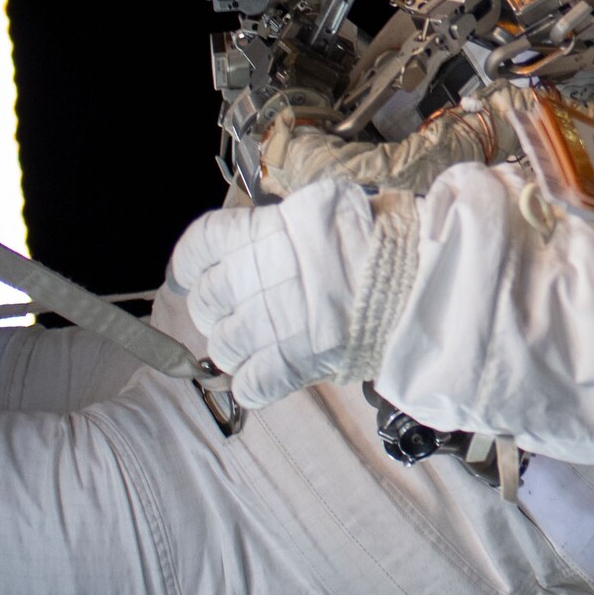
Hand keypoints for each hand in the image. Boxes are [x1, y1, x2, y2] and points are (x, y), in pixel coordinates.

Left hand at [166, 177, 410, 407]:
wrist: (406, 277)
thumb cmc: (366, 237)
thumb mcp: (314, 209)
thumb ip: (274, 230)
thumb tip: (254, 244)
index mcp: (252, 235)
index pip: (194, 249)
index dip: (186, 267)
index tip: (187, 278)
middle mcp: (246, 280)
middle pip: (203, 304)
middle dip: (218, 310)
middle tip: (247, 309)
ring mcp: (262, 327)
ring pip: (221, 348)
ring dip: (238, 347)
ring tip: (266, 342)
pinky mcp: (283, 366)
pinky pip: (247, 385)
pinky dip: (254, 383)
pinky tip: (272, 372)